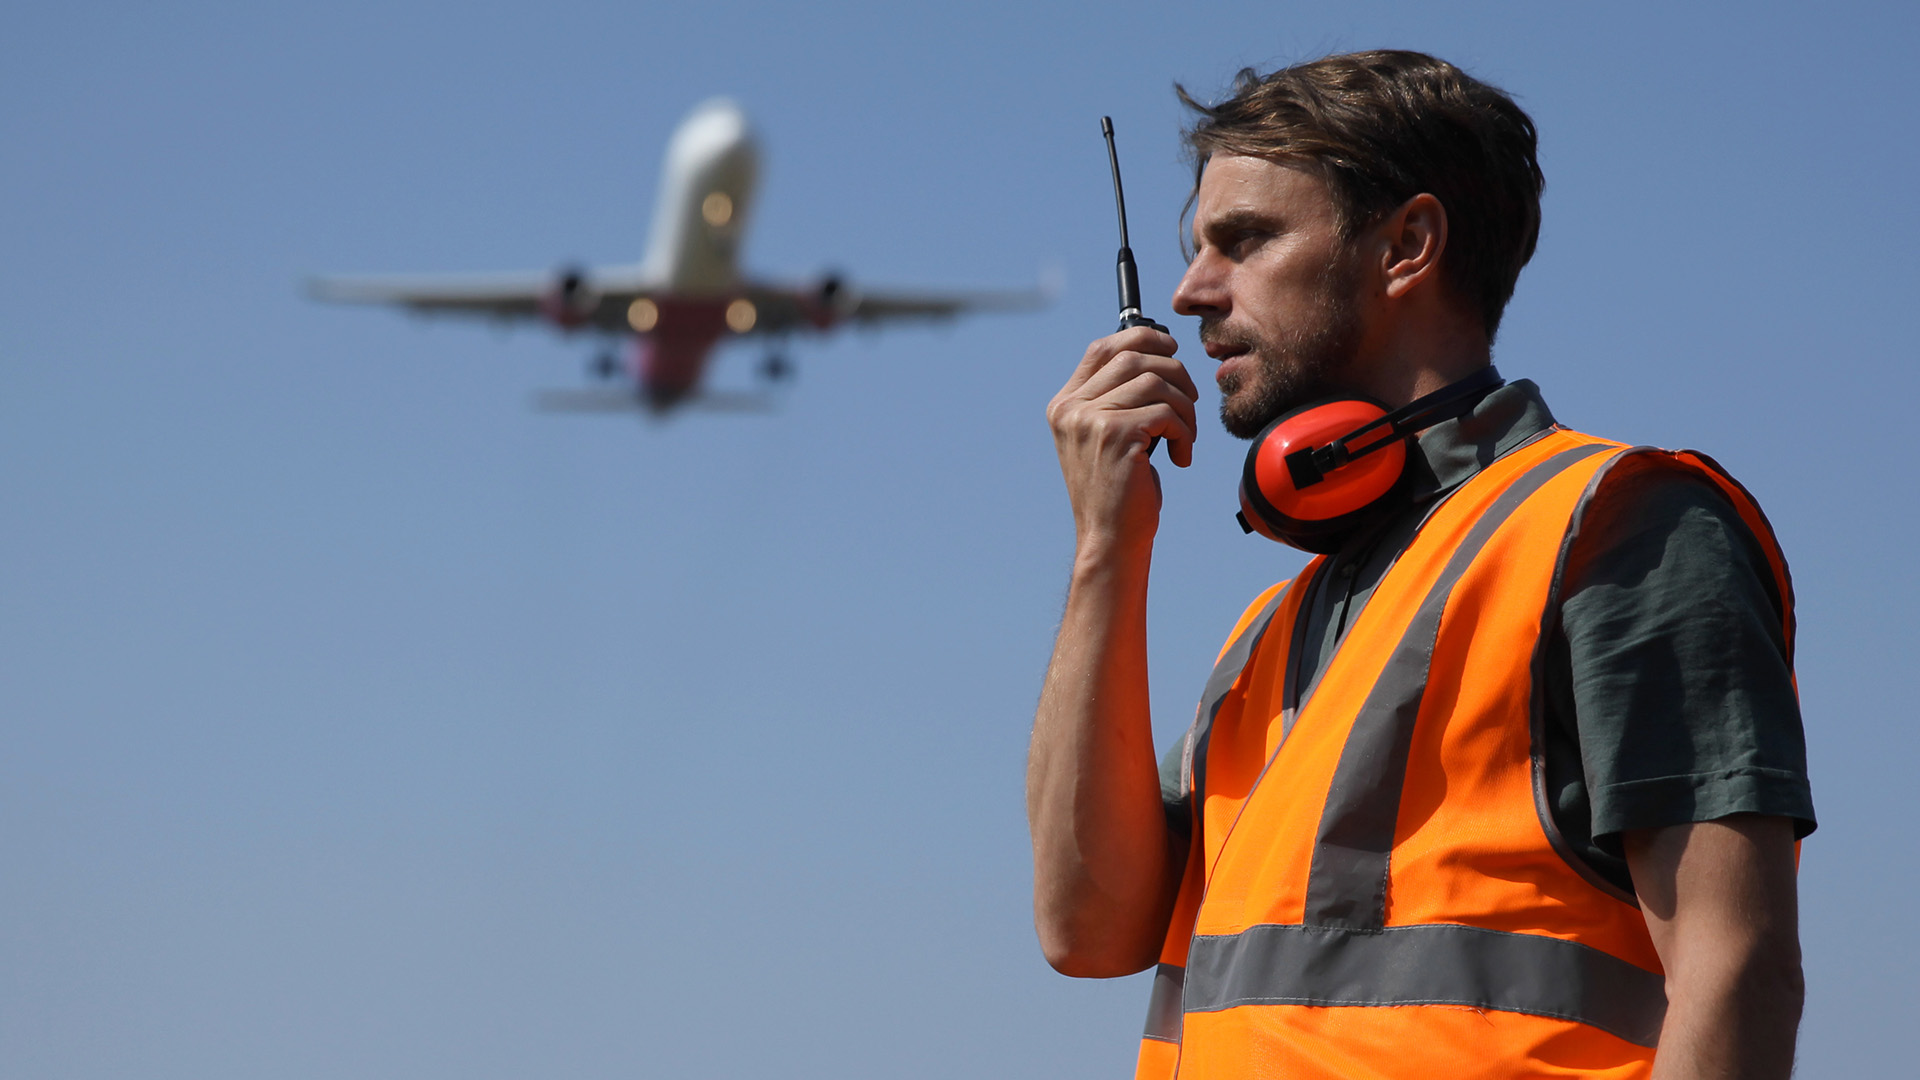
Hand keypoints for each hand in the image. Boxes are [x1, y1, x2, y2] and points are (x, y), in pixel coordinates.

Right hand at [1046, 326, 1196, 556]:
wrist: (1110, 539)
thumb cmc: (1118, 491)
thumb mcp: (1106, 438)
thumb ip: (1116, 399)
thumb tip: (1157, 353)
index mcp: (1064, 405)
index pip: (1102, 348)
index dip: (1142, 338)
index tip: (1171, 348)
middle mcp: (1071, 408)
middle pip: (1134, 357)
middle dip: (1175, 373)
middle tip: (1189, 402)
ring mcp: (1090, 420)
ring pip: (1156, 382)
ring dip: (1184, 408)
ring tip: (1185, 437)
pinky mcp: (1115, 435)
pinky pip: (1166, 412)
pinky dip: (1184, 432)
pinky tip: (1180, 457)